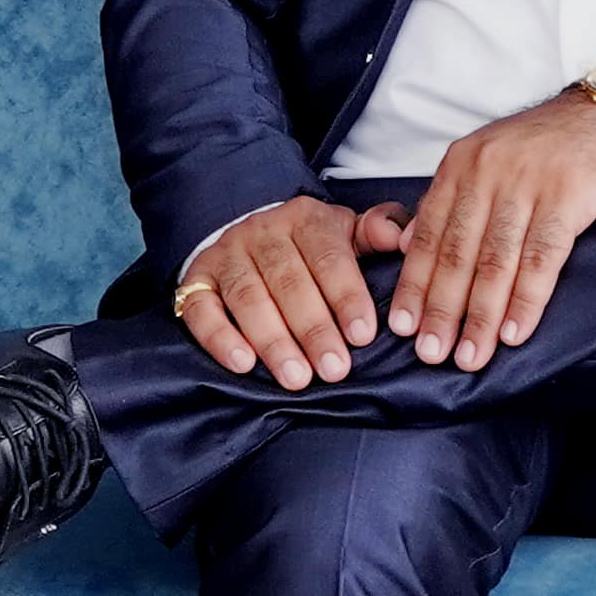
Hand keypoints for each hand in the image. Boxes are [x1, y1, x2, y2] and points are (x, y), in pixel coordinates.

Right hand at [174, 193, 398, 387]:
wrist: (248, 234)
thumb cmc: (309, 247)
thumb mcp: (347, 234)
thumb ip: (378, 233)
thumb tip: (400, 238)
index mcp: (305, 218)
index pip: (328, 256)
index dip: (346, 296)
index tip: (362, 335)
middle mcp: (262, 232)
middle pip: (289, 281)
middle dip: (313, 329)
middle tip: (334, 369)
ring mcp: (226, 255)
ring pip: (248, 297)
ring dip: (273, 340)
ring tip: (296, 377)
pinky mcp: (196, 280)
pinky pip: (202, 309)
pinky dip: (219, 337)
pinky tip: (242, 363)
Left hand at [374, 70, 595, 368]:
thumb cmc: (549, 143)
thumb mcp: (489, 158)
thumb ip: (451, 200)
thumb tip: (406, 246)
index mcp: (461, 164)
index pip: (428, 233)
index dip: (415, 284)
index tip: (402, 326)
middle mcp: (487, 171)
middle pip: (457, 253)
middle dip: (442, 310)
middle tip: (430, 355)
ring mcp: (526, 182)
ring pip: (496, 261)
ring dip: (481, 316)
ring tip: (471, 356)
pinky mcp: (568, 193)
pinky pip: (542, 258)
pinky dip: (526, 300)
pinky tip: (515, 332)